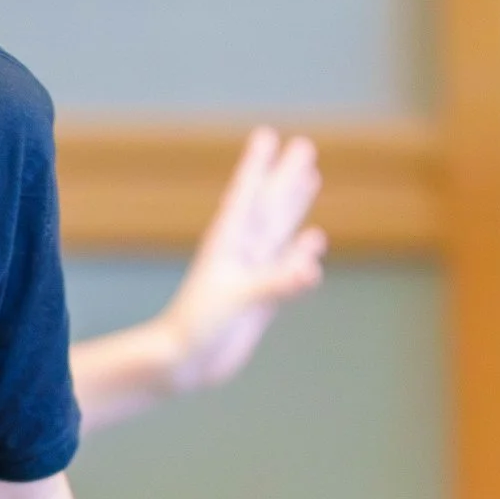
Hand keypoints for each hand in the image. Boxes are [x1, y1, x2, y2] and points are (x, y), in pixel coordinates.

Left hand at [147, 128, 326, 396]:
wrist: (185, 363)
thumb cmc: (199, 328)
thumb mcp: (237, 302)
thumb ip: (275, 284)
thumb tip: (310, 268)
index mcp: (228, 244)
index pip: (246, 196)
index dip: (257, 166)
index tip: (267, 135)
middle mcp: (242, 253)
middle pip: (270, 205)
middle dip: (286, 176)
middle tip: (303, 144)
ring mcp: (253, 273)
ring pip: (280, 229)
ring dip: (296, 204)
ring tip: (310, 175)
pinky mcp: (262, 297)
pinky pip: (288, 266)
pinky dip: (302, 251)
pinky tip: (314, 238)